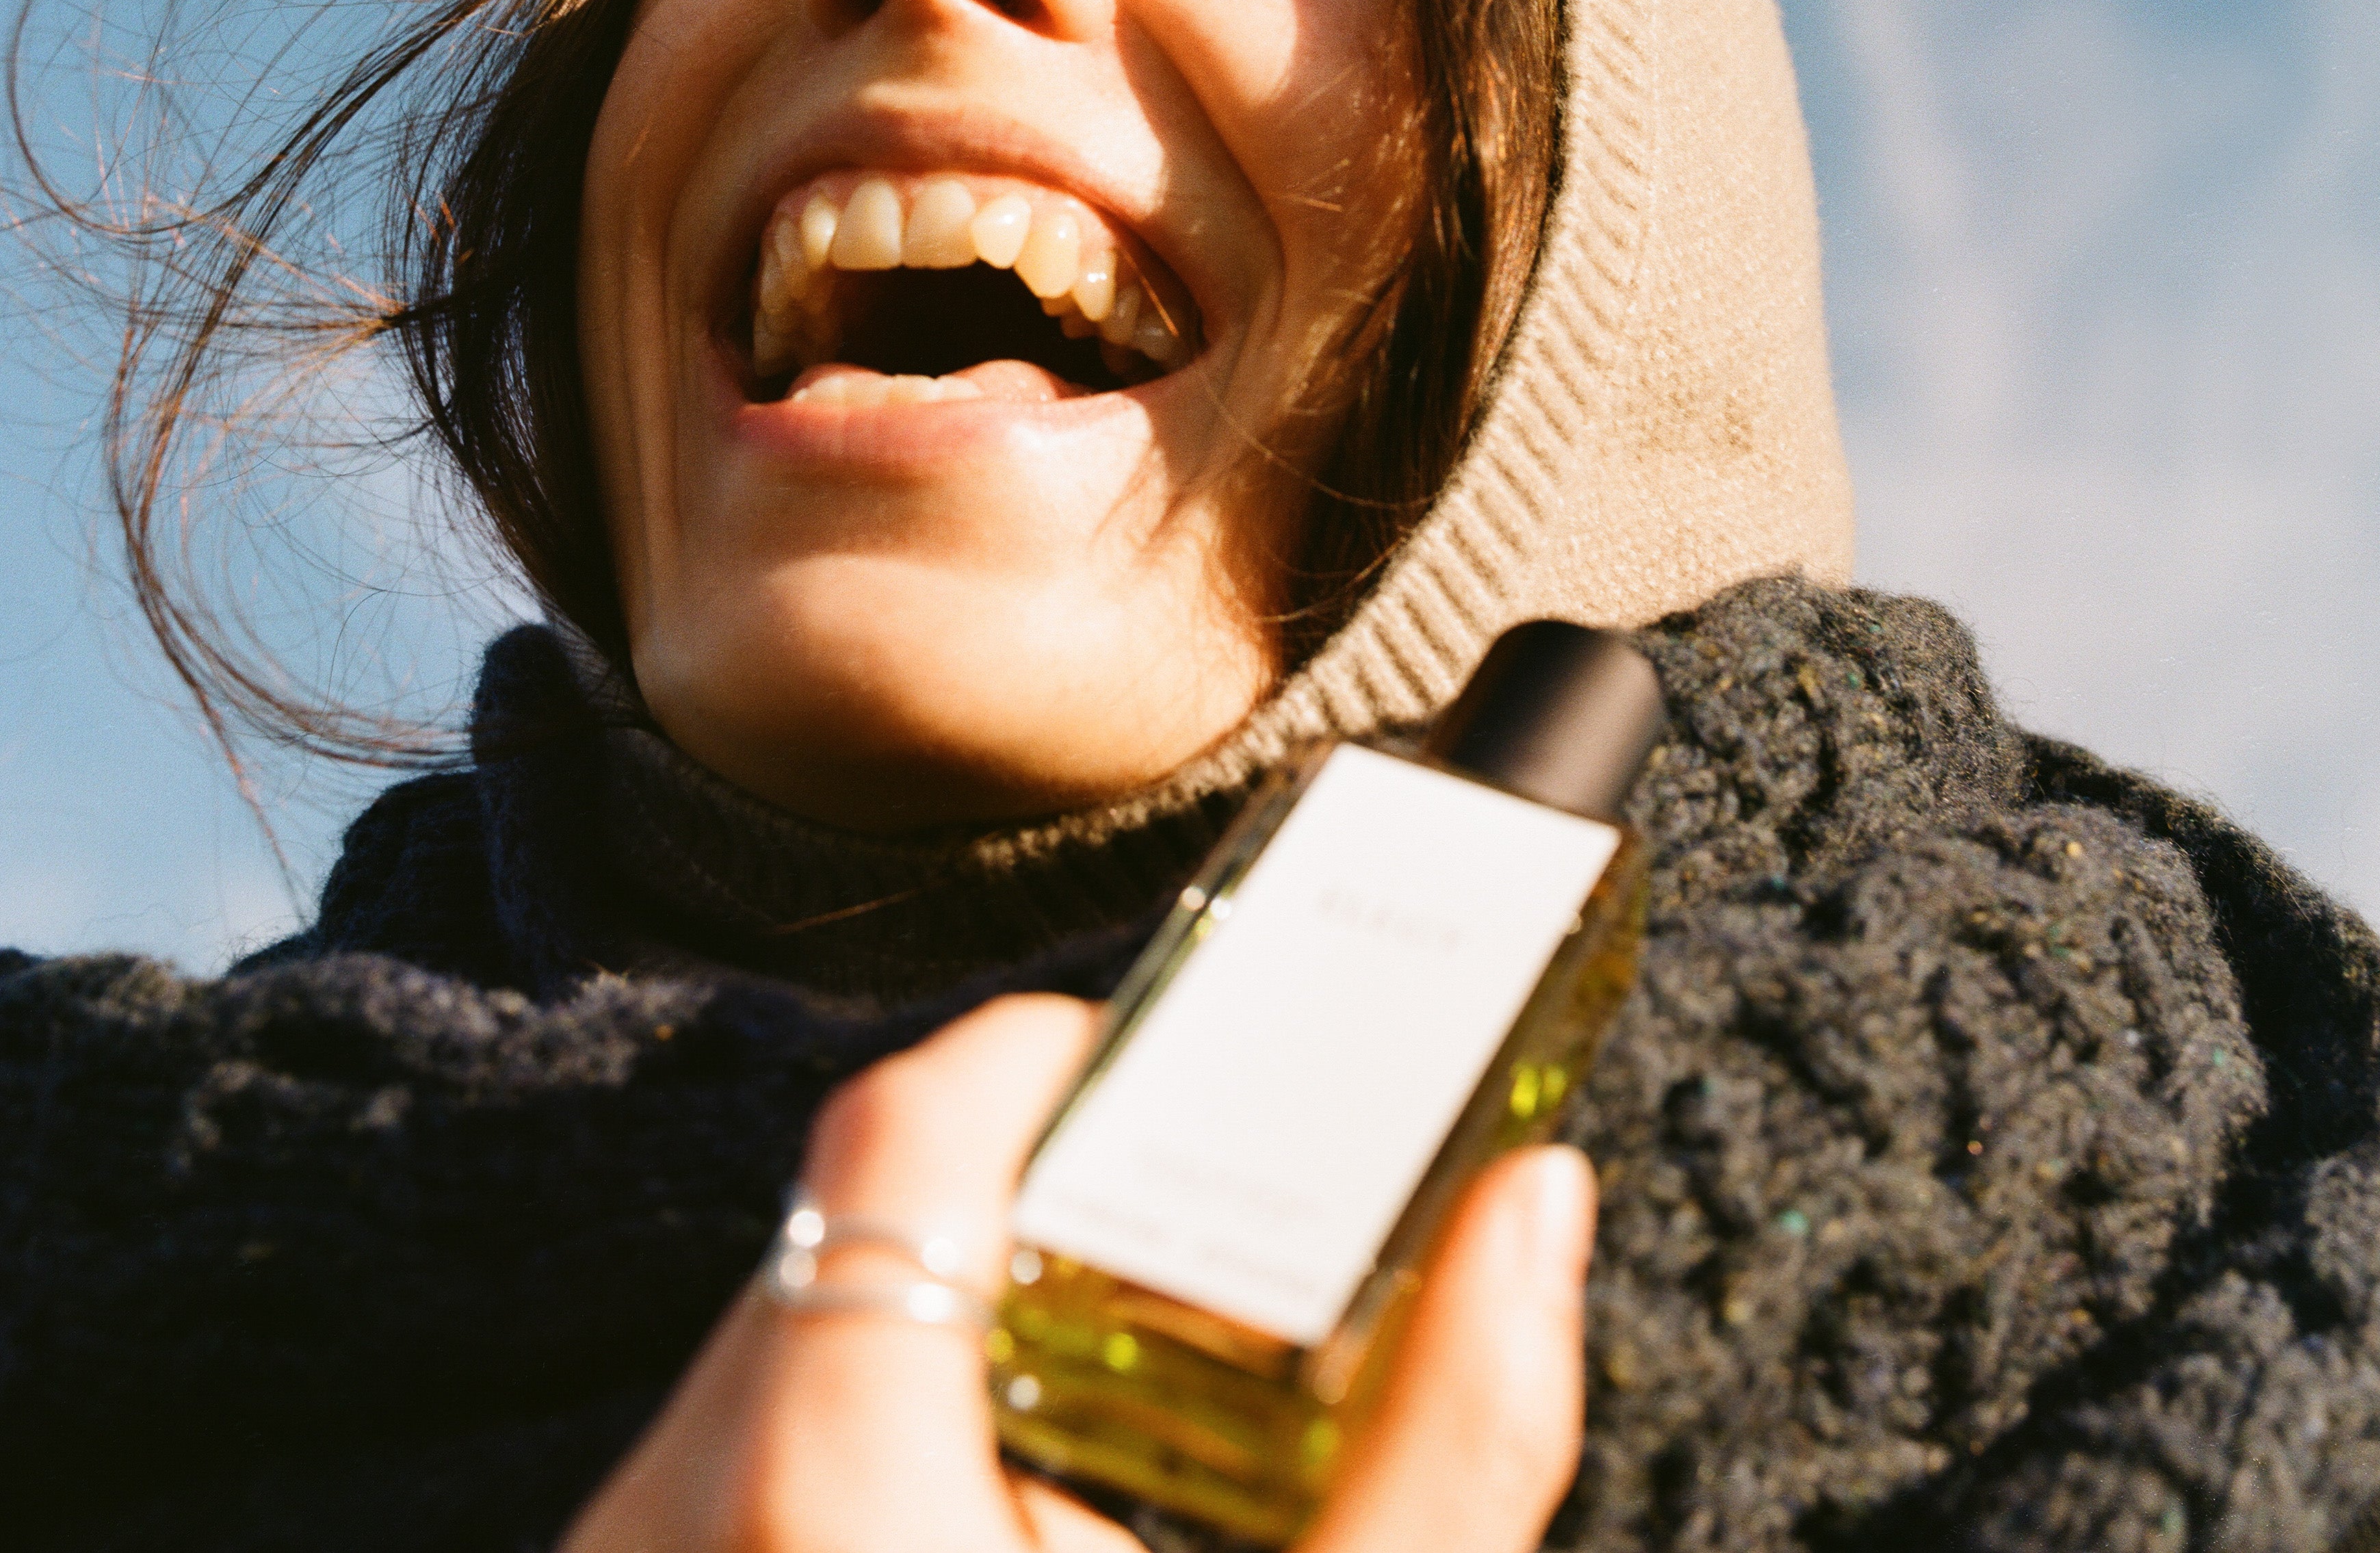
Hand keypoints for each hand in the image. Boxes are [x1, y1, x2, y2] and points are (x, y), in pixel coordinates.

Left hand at [565, 992, 1595, 1552]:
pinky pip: (713, 1455)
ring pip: (770, 1332)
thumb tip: (1530, 1212)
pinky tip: (970, 1524)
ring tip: (1080, 1407)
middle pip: (841, 1216)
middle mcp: (674, 1516)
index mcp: (837, 1496)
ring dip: (924, 1320)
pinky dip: (833, 1437)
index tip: (1152, 1060)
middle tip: (1157, 1255)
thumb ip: (1445, 1450)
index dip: (1039, 1049)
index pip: (905, 1125)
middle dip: (1011, 1200)